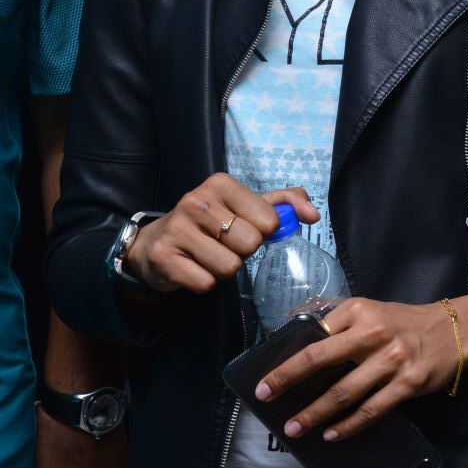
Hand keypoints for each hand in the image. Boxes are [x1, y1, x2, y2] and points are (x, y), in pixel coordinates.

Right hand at [125, 174, 318, 294]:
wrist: (156, 242)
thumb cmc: (210, 224)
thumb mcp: (246, 206)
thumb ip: (284, 204)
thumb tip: (312, 214)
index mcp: (220, 184)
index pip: (268, 220)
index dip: (262, 232)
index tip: (243, 227)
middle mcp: (196, 201)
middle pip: (250, 244)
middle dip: (242, 252)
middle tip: (223, 245)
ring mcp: (177, 228)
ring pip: (229, 266)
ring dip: (224, 269)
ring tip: (207, 256)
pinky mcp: (164, 256)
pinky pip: (206, 283)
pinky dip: (204, 282)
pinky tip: (192, 267)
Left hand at [254, 297, 462, 441]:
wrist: (453, 330)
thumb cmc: (402, 322)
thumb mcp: (368, 309)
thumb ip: (334, 317)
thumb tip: (292, 326)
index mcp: (358, 311)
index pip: (313, 335)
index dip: (287, 358)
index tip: (266, 377)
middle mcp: (372, 333)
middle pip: (320, 359)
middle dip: (288, 381)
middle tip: (265, 398)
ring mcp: (392, 359)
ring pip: (344, 392)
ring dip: (315, 413)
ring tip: (295, 428)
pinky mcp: (408, 383)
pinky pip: (372, 409)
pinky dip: (349, 425)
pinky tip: (331, 434)